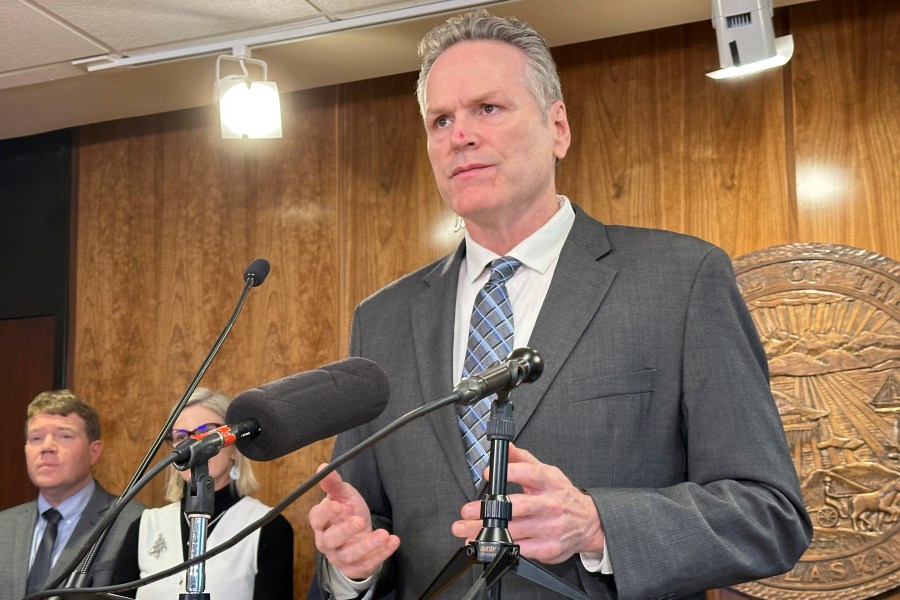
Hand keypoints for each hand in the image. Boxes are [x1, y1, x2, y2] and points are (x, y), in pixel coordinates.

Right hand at [308, 464, 399, 579]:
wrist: (358, 535)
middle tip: (359, 520)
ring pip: (350, 555)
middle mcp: (326, 542)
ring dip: (368, 545)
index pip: (317, 519)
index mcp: (321, 523)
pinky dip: (381, 554)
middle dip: (345, 531)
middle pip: (331, 540)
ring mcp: (339, 557)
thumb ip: (334, 483)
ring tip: (384, 534)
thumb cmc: (347, 512)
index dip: (325, 513)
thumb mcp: (342, 495)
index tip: (337, 505)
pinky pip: (366, 565)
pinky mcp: (354, 568)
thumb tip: (323, 467)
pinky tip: (392, 541)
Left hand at [451, 444, 604, 563]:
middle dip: (487, 510)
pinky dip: (502, 548)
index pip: (530, 474)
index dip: (509, 472)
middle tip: (467, 511)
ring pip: (514, 530)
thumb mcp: (547, 472)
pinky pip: (522, 549)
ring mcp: (549, 528)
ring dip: (487, 532)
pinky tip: (486, 545)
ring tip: (466, 531)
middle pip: (516, 507)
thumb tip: (505, 447)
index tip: (488, 474)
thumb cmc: (562, 495)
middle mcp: (549, 504)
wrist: (589, 522)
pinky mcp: (548, 548)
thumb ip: (523, 459)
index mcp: (549, 482)